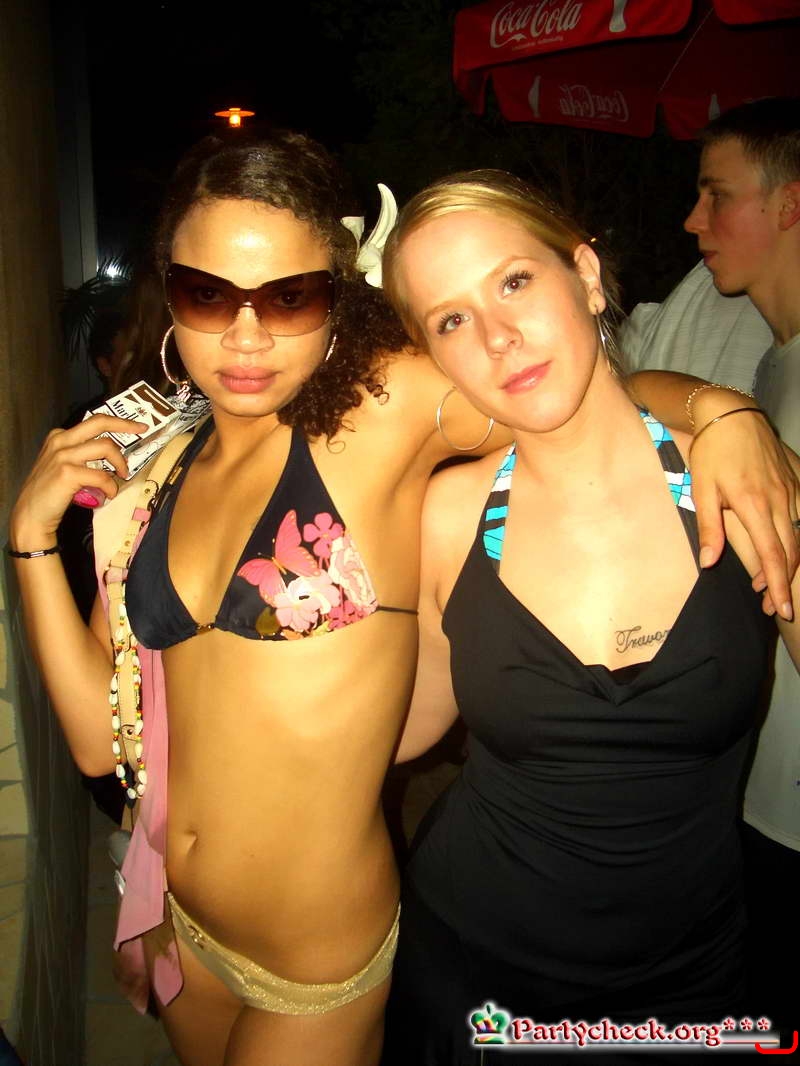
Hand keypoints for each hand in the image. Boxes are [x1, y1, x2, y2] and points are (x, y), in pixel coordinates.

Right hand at [10, 415, 146, 546]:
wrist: (31, 514)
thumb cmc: (49, 492)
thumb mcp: (60, 464)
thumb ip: (79, 454)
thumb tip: (110, 453)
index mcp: (59, 436)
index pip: (93, 422)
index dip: (118, 422)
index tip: (137, 426)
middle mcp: (61, 441)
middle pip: (100, 423)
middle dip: (126, 424)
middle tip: (143, 430)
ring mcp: (63, 456)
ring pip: (106, 447)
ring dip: (120, 463)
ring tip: (121, 477)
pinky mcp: (68, 473)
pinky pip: (102, 476)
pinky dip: (110, 487)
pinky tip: (109, 495)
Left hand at [689, 406, 798, 618]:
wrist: (731, 414)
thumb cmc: (712, 452)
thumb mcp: (703, 489)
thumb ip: (710, 528)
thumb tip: (709, 563)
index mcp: (755, 505)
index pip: (773, 555)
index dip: (778, 585)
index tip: (782, 608)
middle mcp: (779, 500)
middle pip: (791, 551)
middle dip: (785, 583)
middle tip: (776, 608)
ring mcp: (791, 490)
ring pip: (798, 536)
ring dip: (789, 564)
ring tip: (773, 586)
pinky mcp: (794, 482)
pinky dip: (794, 540)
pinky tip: (783, 551)